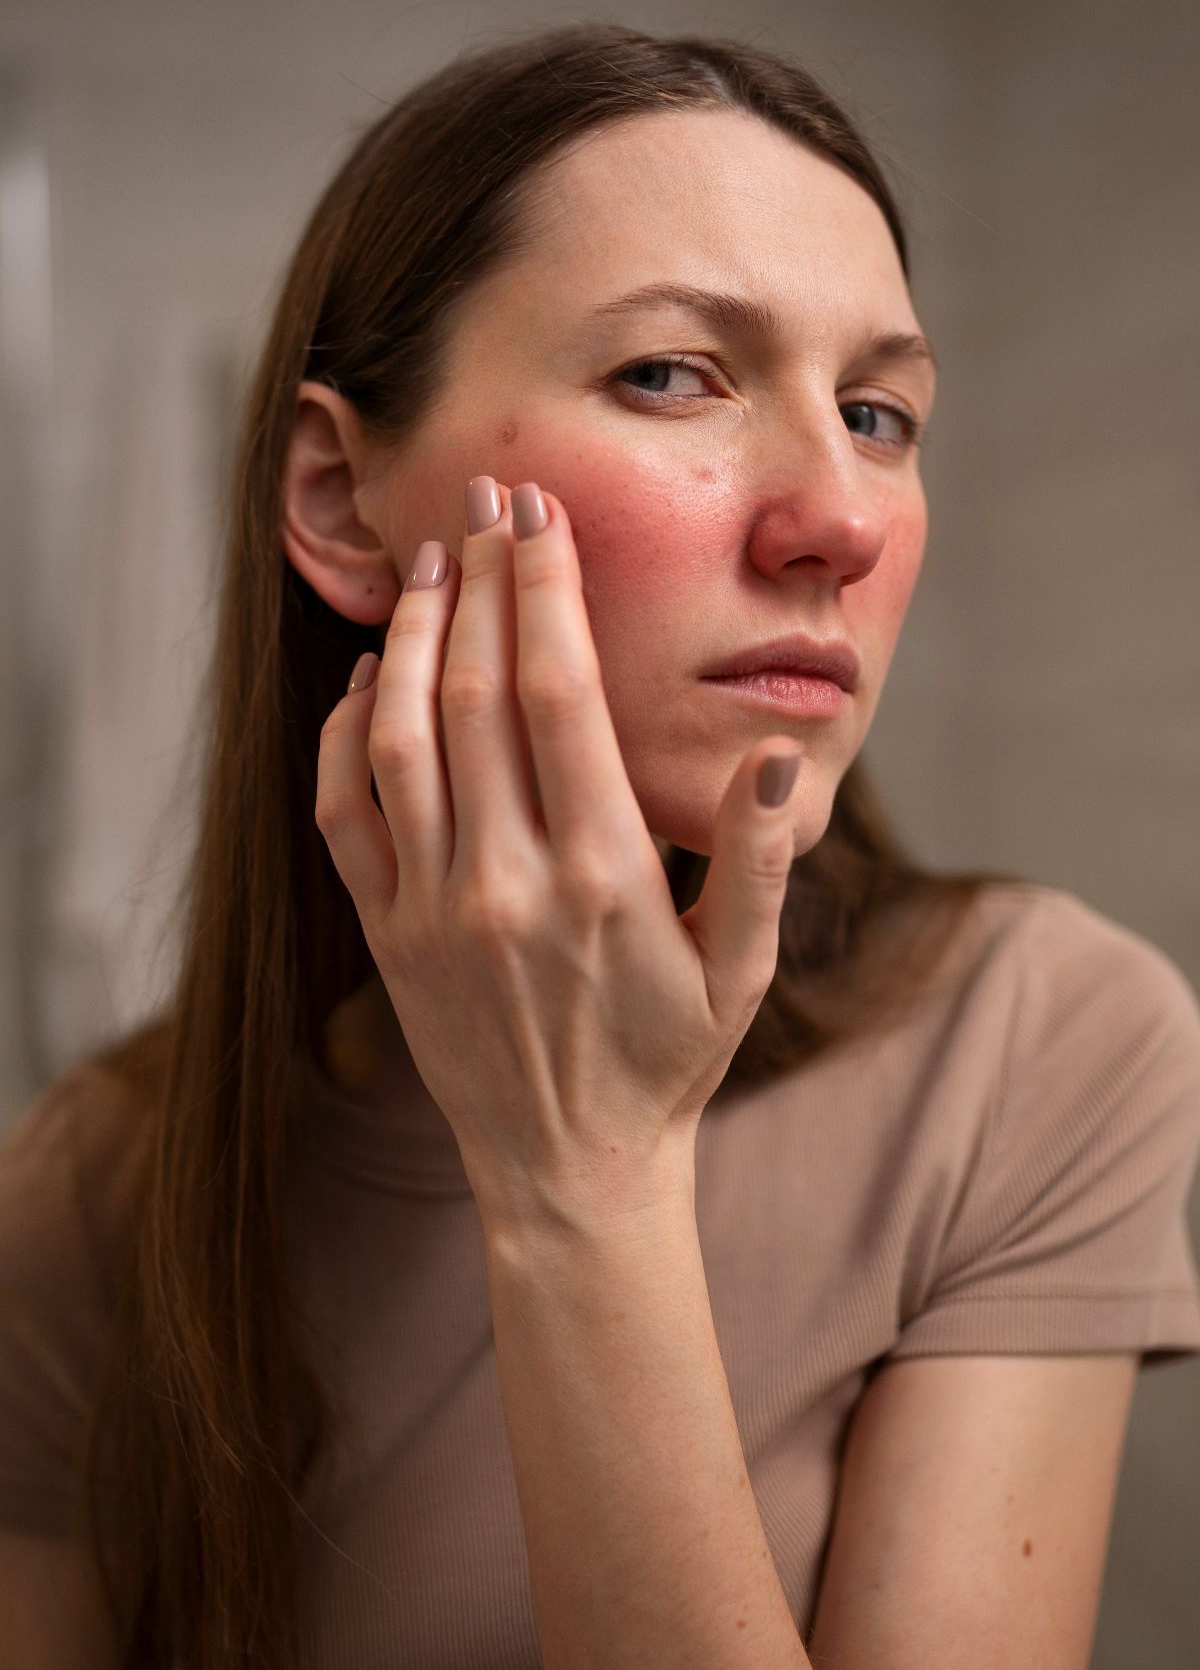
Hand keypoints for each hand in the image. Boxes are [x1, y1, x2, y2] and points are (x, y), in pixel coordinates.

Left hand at [315, 475, 806, 1242]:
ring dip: (408, 634)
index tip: (539, 514)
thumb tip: (782, 753)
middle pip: (472, 687)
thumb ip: (761, 859)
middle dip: (477, 577)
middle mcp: (505, 879)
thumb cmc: (670, 1060)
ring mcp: (432, 906)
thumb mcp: (746, 969)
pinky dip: (346, 729)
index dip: (543, 587)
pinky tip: (371, 674)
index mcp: (601, 873)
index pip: (556, 690)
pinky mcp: (384, 934)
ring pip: (399, 733)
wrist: (571, 1170)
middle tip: (483, 499)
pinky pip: (346, 808)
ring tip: (428, 564)